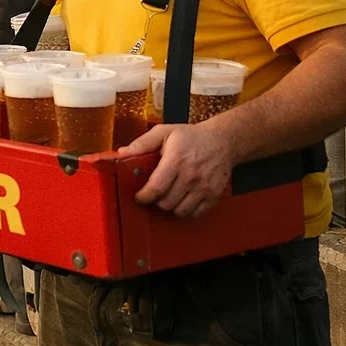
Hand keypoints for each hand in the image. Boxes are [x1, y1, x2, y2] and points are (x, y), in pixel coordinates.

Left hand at [119, 120, 234, 218]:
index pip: (156, 188)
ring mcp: (204, 187)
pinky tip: (182, 201)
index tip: (139, 197)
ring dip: (171, 207)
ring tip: (168, 197)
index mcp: (175, 160)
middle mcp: (190, 176)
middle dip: (156, 201)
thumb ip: (142, 143)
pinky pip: (196, 213)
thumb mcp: (164, 132)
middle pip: (166, 202)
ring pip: (180, 211)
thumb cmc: (191, 136)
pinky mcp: (214, 194)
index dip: (144, 197)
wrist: (222, 140)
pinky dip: (187, 211)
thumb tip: (122, 153)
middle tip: (154, 194)